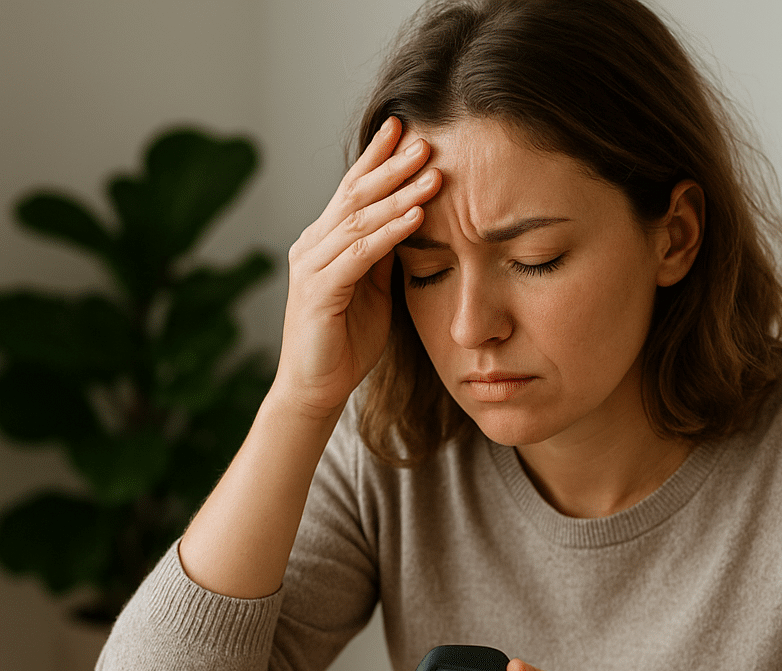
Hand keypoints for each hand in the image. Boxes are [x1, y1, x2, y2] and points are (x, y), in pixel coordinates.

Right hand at [276, 117, 441, 417]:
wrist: (316, 388)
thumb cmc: (346, 343)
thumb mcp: (373, 291)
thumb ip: (383, 256)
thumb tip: (409, 221)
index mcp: (323, 243)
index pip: (352, 191)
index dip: (377, 159)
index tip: (405, 130)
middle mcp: (311, 246)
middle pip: (354, 195)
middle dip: (390, 166)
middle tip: (424, 140)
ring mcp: (311, 267)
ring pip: (359, 220)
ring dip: (398, 195)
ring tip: (431, 173)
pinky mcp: (319, 292)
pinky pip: (360, 254)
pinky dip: (389, 234)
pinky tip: (416, 218)